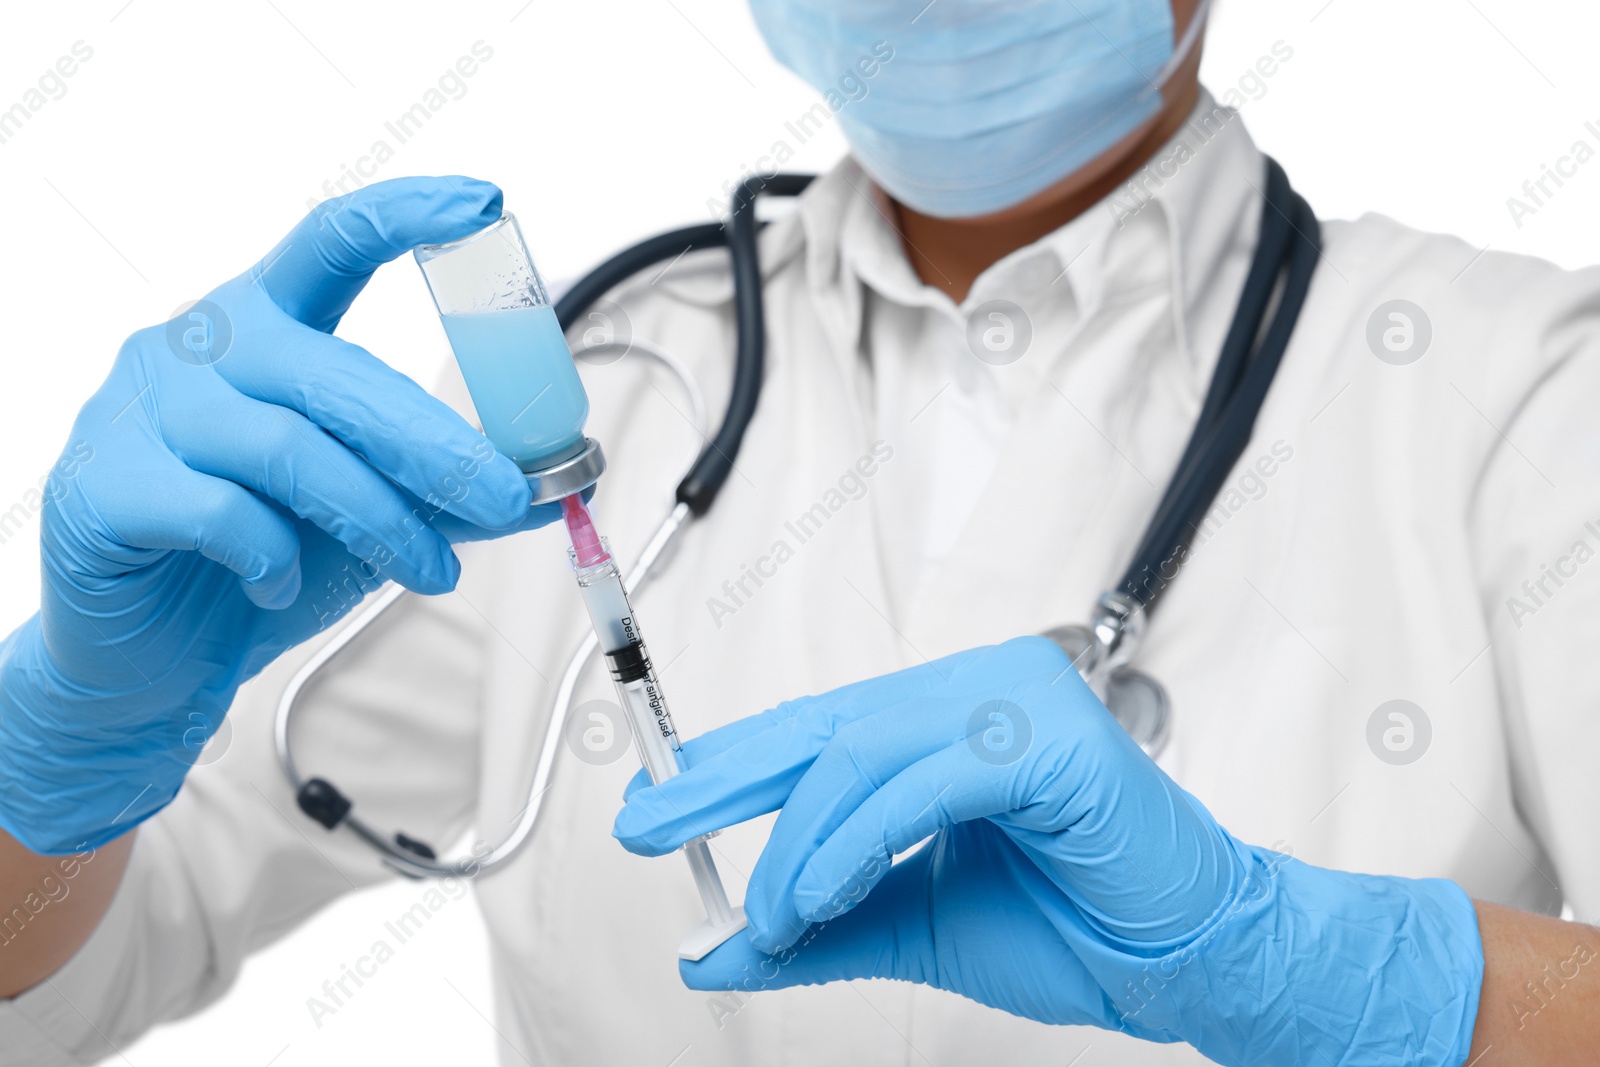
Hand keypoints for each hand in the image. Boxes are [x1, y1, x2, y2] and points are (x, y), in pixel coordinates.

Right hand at [0, 176, 553, 855]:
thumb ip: (449, 492)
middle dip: (436, 443)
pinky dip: (273, 556)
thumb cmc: (257, 562)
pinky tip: (280, 585)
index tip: (483, 204)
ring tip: (429, 571)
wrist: (149, 658)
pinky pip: (219, 511)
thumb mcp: (370, 517)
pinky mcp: (103, 486)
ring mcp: (139, 411)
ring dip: (381, 518)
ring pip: (289, 448)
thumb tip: (559, 482)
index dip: (405, 214)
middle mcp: (197, 348)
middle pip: (336, 371)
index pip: (330, 241)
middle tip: (505, 496)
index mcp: (262, 328)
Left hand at [616, 637, 1485, 1064]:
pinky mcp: (1047, 735)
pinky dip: (858, 839)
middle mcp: (976, 689)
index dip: (731, 765)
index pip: (821, 731)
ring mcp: (1016, 698)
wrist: (1185, 962)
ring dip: (799, 842)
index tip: (654, 804)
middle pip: (827, 728)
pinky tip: (823, 891)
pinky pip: (922, 781)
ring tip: (770, 915)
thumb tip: (713, 947)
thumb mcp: (912, 929)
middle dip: (728, 780)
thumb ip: (819, 930)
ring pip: (864, 752)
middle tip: (649, 824)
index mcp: (946, 723)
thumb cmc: (1069, 929)